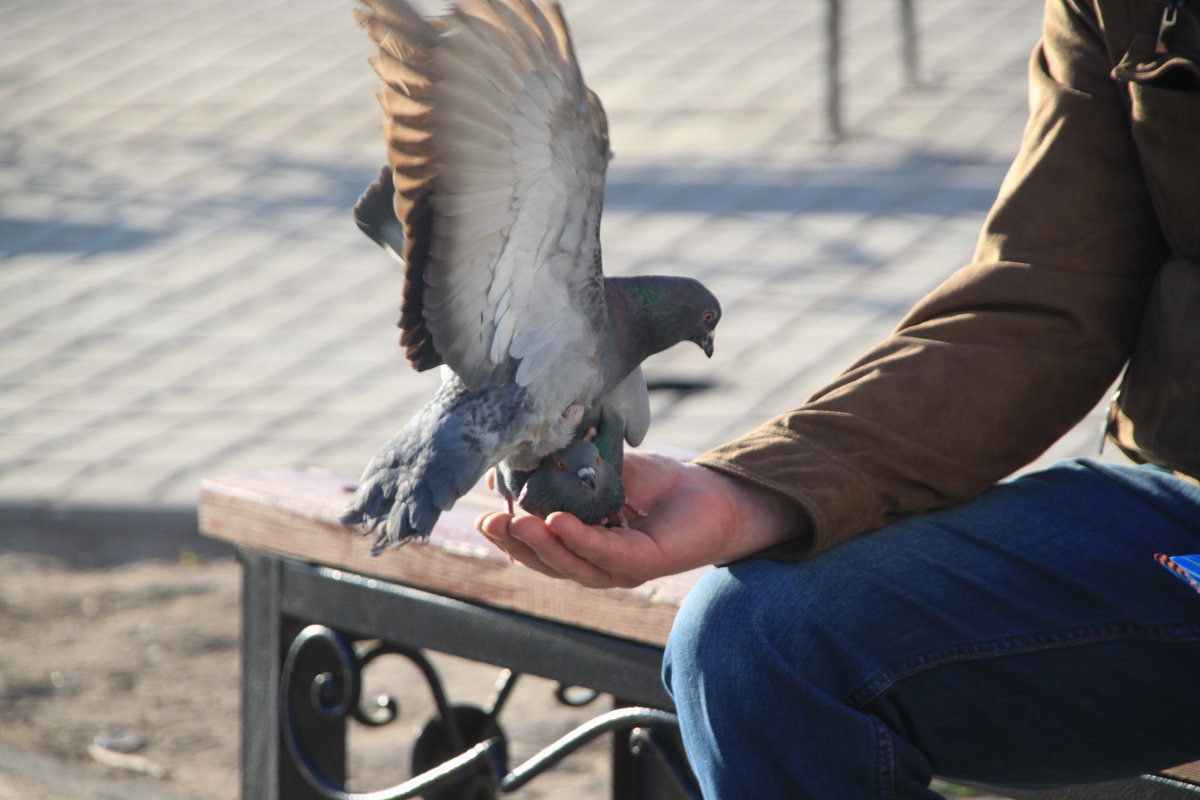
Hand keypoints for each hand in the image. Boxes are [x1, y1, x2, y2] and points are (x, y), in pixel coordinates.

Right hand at [475, 450, 806, 587]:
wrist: (717, 493)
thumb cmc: (662, 485)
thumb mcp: (603, 471)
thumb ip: (562, 471)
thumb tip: (510, 468)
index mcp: (586, 546)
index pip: (540, 548)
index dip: (511, 536)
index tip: (483, 515)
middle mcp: (600, 564)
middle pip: (549, 562)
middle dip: (516, 544)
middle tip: (488, 522)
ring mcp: (622, 568)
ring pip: (572, 563)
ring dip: (540, 545)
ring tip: (514, 522)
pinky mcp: (646, 563)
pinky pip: (606, 552)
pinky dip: (579, 538)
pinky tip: (556, 522)